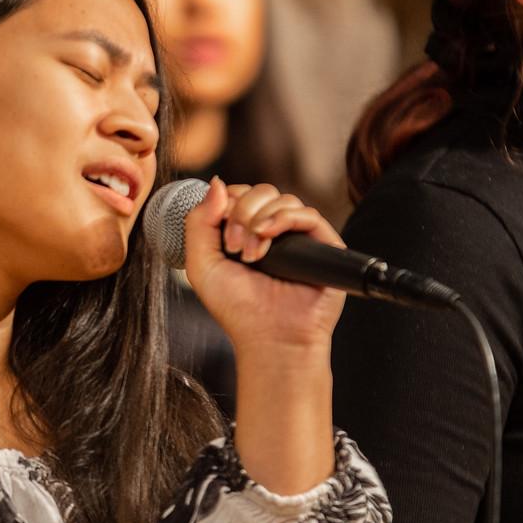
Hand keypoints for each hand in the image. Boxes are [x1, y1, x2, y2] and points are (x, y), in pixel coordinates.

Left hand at [181, 178, 345, 355]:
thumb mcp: (202, 265)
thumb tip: (216, 183)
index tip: (221, 238)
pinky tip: (268, 238)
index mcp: (246, 232)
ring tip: (252, 255)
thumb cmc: (239, 310)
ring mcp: (299, 237)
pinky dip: (283, 218)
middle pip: (259, 191)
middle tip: (234, 248)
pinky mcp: (323, 245)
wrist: (270, 339)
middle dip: (240, 213)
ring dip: (259, 221)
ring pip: (282, 198)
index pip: (238, 194)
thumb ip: (199, 222)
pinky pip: (307, 213)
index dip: (226, 205)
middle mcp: (274, 231)